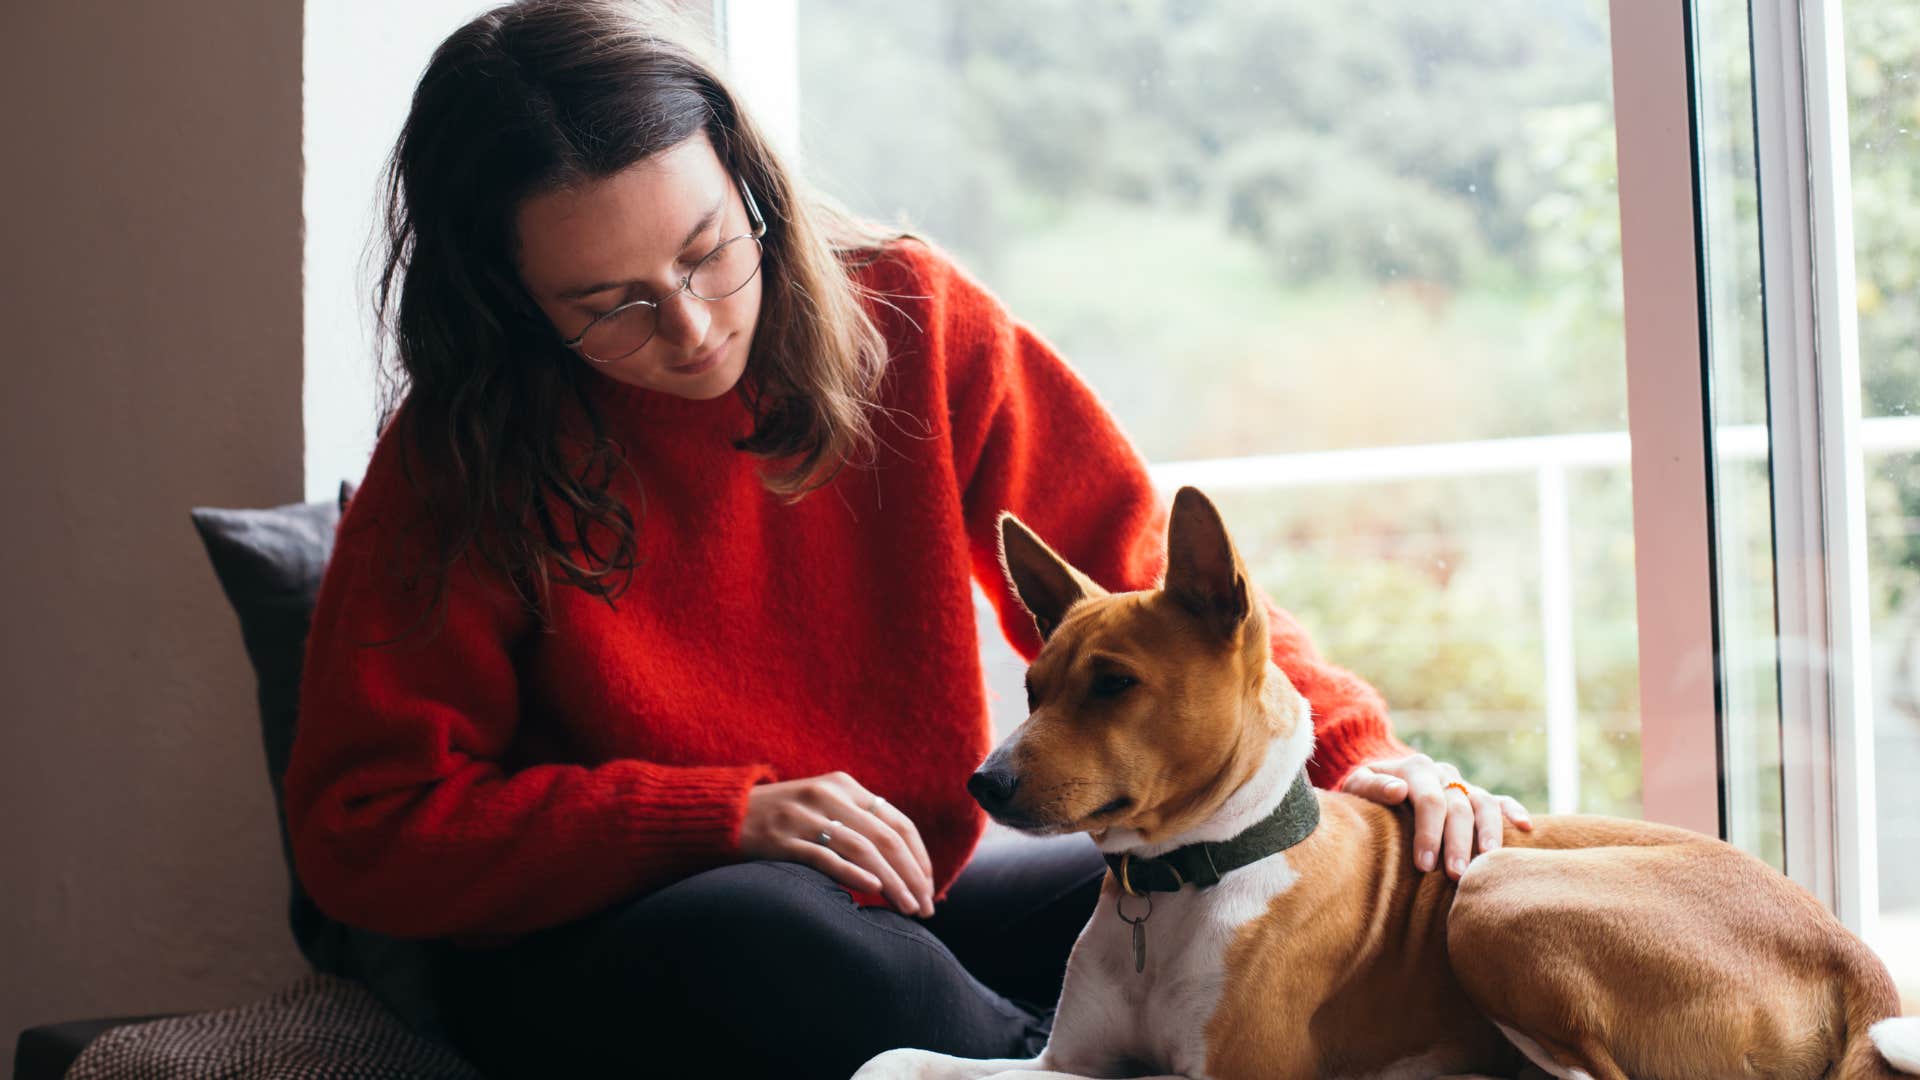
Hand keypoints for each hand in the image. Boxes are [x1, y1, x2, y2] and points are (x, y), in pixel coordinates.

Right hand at [740, 771, 936, 916]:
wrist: (726, 813)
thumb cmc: (784, 818)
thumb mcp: (824, 806)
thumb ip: (859, 824)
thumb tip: (904, 866)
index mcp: (845, 786)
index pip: (898, 822)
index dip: (920, 857)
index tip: (930, 887)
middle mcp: (829, 795)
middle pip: (886, 838)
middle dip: (912, 876)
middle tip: (926, 908)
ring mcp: (804, 816)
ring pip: (863, 850)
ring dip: (892, 882)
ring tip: (907, 909)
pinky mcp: (781, 838)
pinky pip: (826, 857)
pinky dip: (853, 874)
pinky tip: (873, 891)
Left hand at [1340, 752, 1531, 879]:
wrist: (1380, 779)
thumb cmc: (1365, 792)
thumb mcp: (1357, 784)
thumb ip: (1373, 786)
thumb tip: (1398, 790)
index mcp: (1415, 768)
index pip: (1429, 800)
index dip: (1428, 833)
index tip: (1424, 865)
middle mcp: (1442, 773)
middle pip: (1458, 808)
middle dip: (1457, 843)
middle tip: (1456, 875)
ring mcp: (1461, 784)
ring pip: (1483, 804)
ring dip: (1488, 833)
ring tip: (1489, 861)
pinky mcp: (1474, 795)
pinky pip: (1499, 800)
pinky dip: (1513, 811)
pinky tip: (1525, 827)